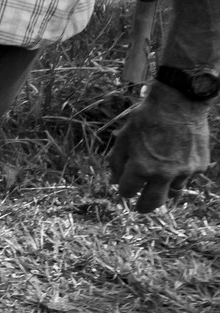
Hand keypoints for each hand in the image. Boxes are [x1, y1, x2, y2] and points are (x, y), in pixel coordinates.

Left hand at [107, 83, 210, 211]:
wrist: (178, 104)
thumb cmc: (146, 119)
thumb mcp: (124, 138)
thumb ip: (117, 162)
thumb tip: (114, 181)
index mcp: (141, 167)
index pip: (127, 191)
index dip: (124, 190)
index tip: (124, 189)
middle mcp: (164, 174)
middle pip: (152, 202)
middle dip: (143, 207)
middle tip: (140, 208)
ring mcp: (184, 172)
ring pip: (172, 192)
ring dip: (163, 190)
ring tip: (158, 184)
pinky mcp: (199, 166)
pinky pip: (187, 178)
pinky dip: (179, 175)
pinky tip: (174, 163)